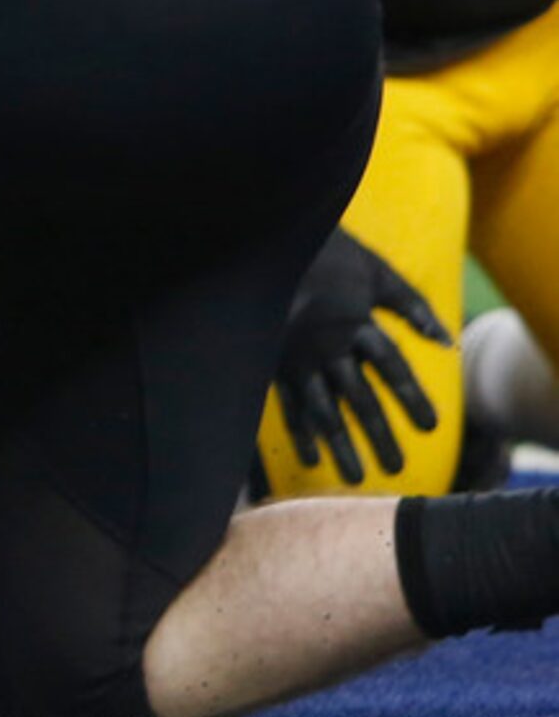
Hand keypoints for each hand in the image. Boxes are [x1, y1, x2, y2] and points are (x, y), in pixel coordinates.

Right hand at [271, 228, 451, 483]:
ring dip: (339, 445)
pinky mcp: (272, 359)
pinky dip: (299, 431)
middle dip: (378, 435)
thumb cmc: (329, 253)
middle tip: (397, 468)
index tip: (430, 428)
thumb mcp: (376, 272)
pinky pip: (286, 401)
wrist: (269, 240)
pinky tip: (311, 457)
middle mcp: (325, 345)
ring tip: (357, 476)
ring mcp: (295, 355)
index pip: (390, 369)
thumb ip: (412, 306)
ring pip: (321, 409)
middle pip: (358, 399)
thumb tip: (446, 342)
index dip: (411, 398)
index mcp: (354, 323)